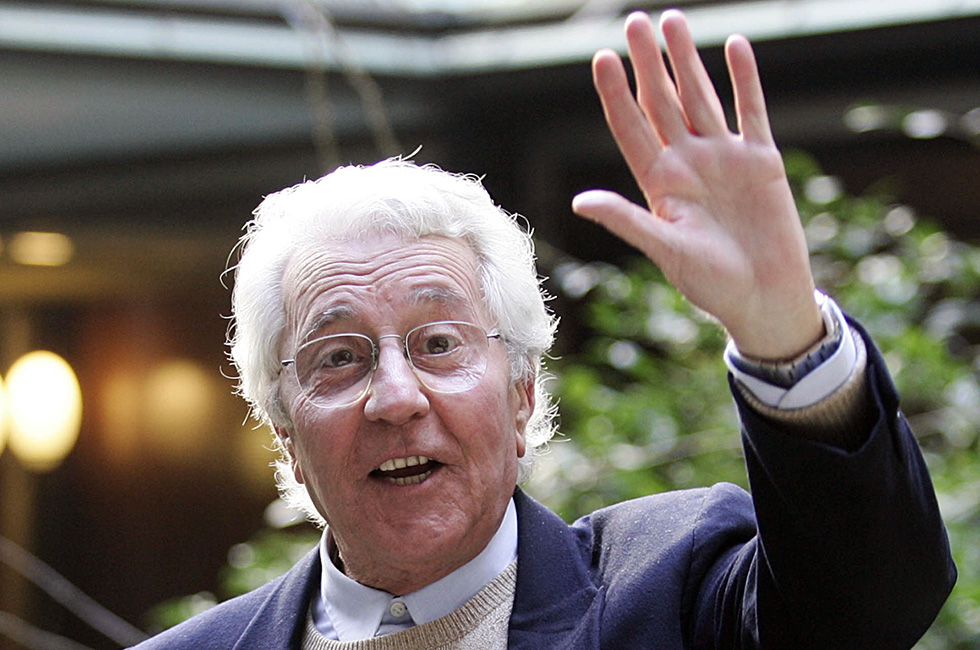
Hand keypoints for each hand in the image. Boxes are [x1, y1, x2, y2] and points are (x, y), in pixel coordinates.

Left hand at [572, 10, 822, 359]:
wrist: (765, 298)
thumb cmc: (710, 283)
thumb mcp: (665, 250)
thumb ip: (627, 220)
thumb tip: (579, 201)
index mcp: (659, 184)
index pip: (630, 128)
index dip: (616, 94)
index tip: (602, 57)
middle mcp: (687, 164)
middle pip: (662, 103)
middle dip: (649, 63)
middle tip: (635, 21)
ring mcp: (723, 159)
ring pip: (700, 98)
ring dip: (687, 61)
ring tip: (673, 22)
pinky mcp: (760, 161)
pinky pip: (750, 111)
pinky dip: (744, 79)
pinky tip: (734, 46)